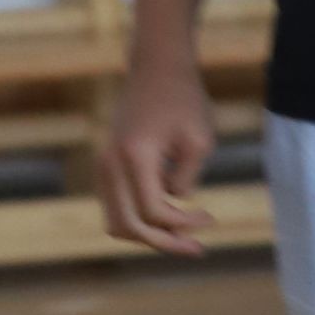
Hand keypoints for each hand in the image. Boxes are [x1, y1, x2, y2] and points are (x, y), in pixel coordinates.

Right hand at [100, 55, 219, 252]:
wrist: (157, 67)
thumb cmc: (183, 100)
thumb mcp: (199, 141)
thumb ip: (186, 180)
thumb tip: (173, 202)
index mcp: (134, 156)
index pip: (152, 211)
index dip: (182, 224)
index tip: (210, 217)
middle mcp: (110, 163)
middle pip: (127, 226)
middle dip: (162, 242)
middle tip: (196, 248)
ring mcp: (104, 163)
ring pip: (116, 220)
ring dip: (148, 232)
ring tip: (182, 233)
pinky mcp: (107, 163)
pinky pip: (116, 205)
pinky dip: (140, 216)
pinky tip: (170, 210)